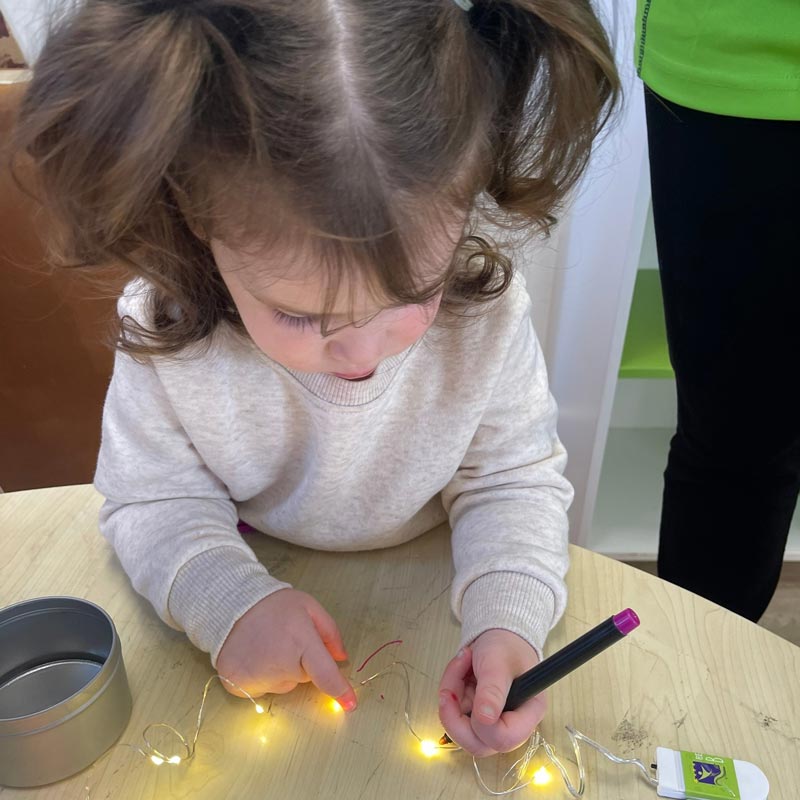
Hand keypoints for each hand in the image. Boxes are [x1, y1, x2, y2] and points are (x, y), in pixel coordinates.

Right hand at [216, 588, 356, 710]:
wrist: (230, 603)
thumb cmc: (273, 605)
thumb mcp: (308, 607)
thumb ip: (330, 632)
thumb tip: (341, 658)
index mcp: (301, 641)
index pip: (325, 674)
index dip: (340, 691)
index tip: (350, 704)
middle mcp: (280, 663)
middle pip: (304, 677)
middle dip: (301, 662)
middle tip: (286, 640)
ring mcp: (257, 677)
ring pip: (283, 685)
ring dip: (280, 671)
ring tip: (267, 645)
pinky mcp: (238, 685)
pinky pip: (262, 689)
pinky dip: (261, 677)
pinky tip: (254, 656)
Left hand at [438, 628, 545, 756]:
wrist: (499, 634)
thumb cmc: (506, 645)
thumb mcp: (498, 662)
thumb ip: (493, 690)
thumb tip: (486, 719)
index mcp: (528, 713)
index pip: (505, 738)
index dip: (482, 725)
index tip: (473, 693)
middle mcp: (511, 723)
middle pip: (478, 743)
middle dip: (455, 716)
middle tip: (449, 689)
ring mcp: (490, 721)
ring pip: (459, 726)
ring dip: (452, 692)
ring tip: (462, 661)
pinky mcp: (474, 714)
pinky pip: (453, 711)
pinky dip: (451, 687)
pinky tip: (461, 666)